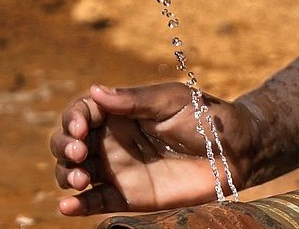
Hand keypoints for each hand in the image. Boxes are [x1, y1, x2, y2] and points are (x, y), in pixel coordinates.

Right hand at [49, 82, 250, 215]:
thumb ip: (134, 100)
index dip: (73, 118)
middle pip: (69, 141)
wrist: (235, 152)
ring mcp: (117, 169)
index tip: (80, 127)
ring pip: (75, 172)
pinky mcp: (127, 197)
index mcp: (119, 112)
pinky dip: (78, 205)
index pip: (82, 111)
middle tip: (79, 153)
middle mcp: (111, 140)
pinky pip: (95, 202)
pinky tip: (68, 206)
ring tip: (79, 178)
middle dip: (64, 146)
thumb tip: (94, 91)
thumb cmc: (205, 117)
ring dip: (67, 174)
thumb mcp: (171, 101)